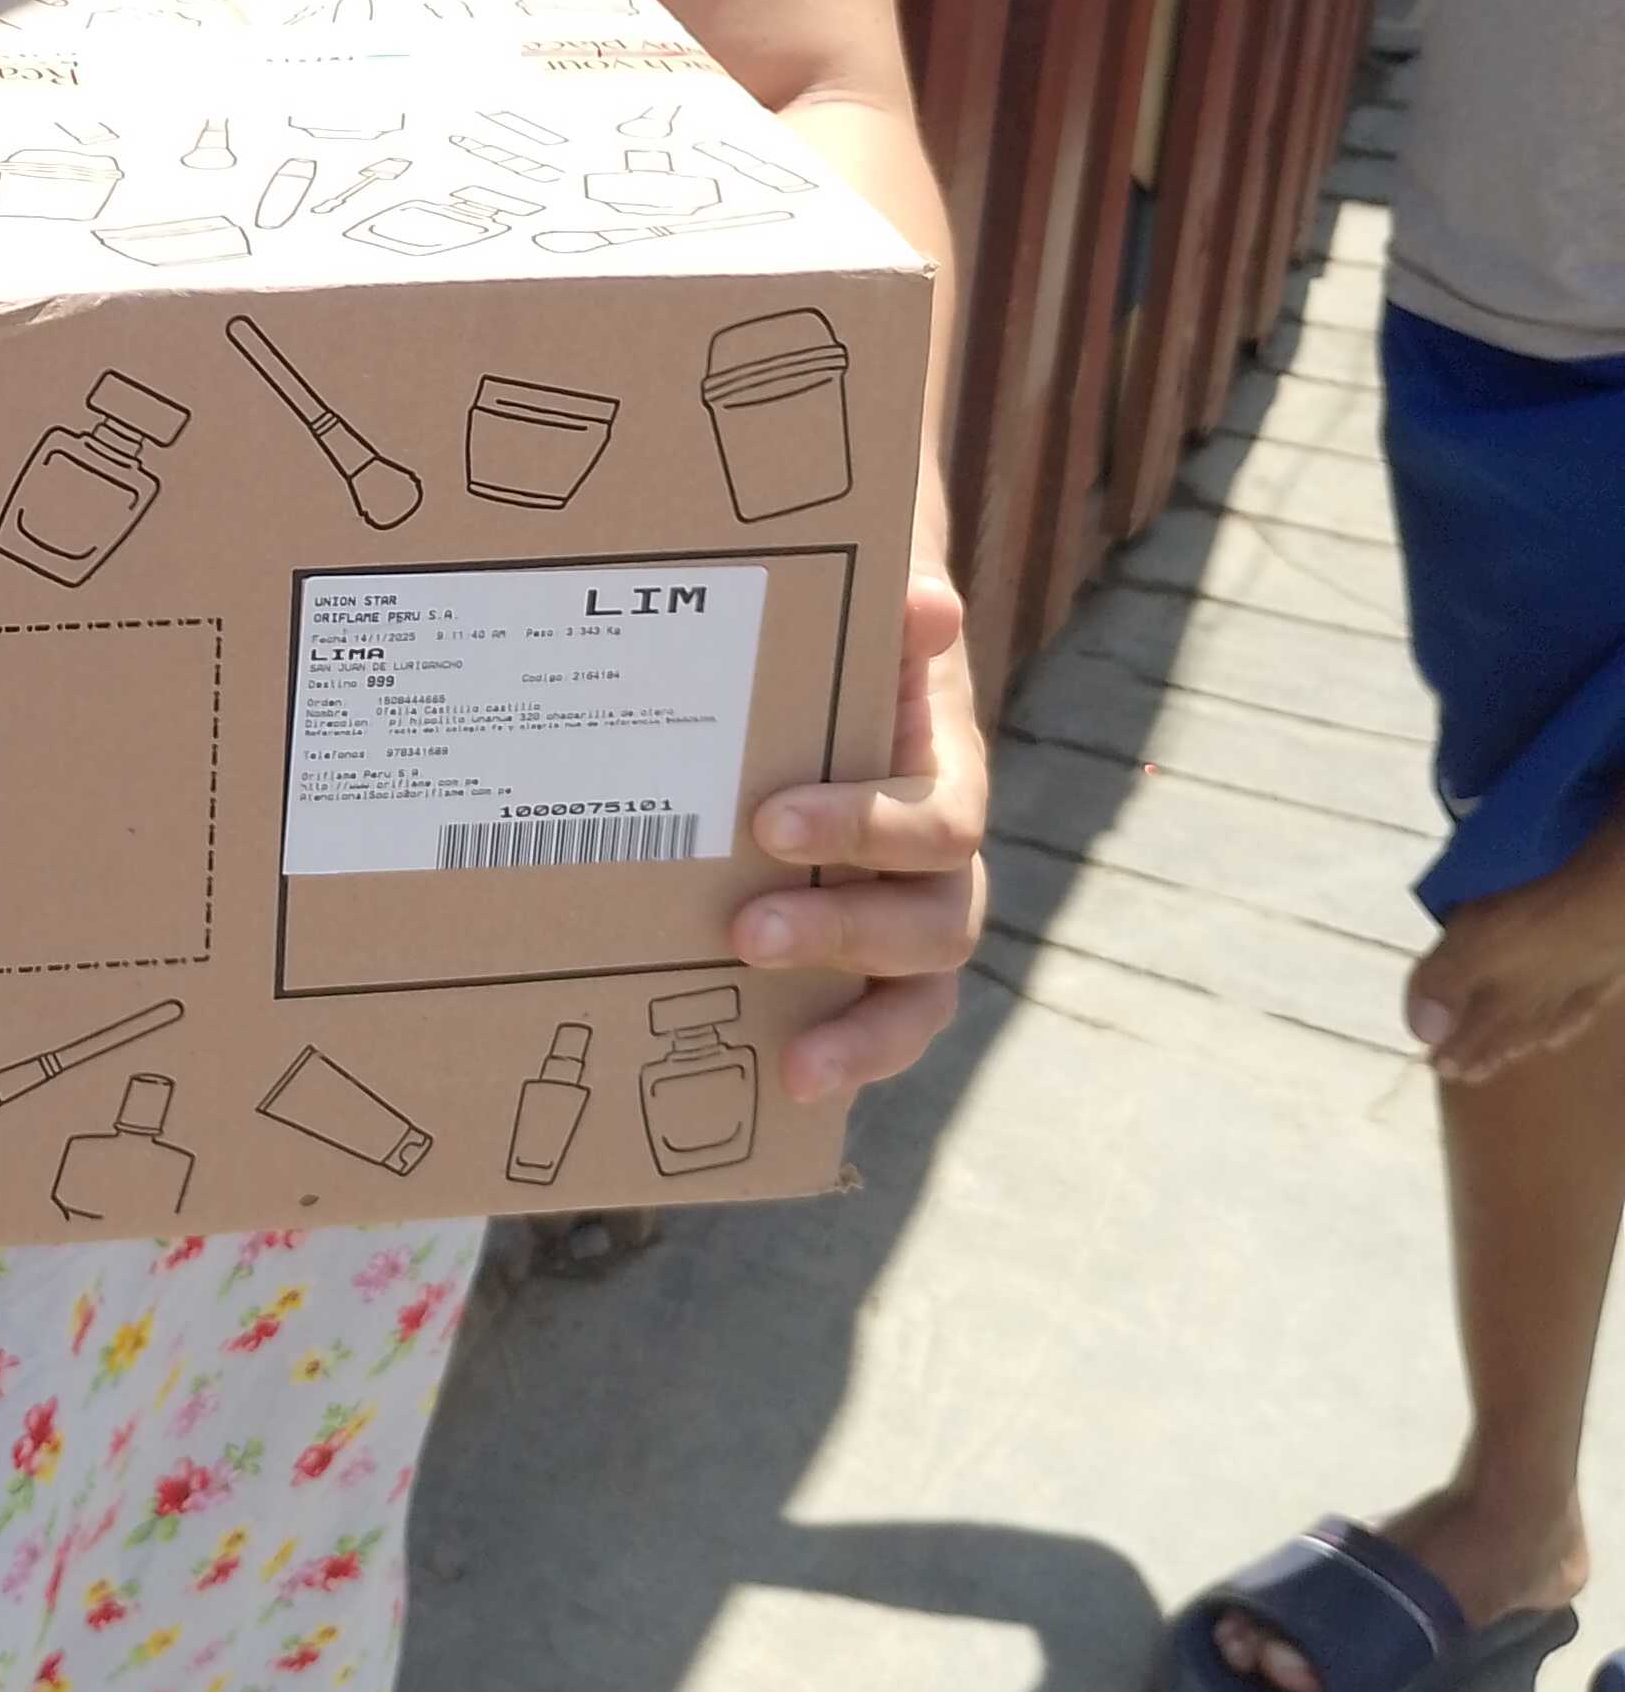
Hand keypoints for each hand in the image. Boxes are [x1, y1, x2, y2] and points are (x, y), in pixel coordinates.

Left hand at [733, 570, 989, 1100]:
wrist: (844, 686)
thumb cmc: (850, 664)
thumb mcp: (866, 631)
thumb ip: (894, 622)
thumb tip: (927, 603)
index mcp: (947, 781)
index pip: (936, 822)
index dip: (864, 829)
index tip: (768, 824)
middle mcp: (942, 868)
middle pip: (932, 926)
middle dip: (843, 935)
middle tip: (745, 934)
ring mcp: (910, 928)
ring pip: (920, 1000)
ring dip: (862, 1038)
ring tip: (794, 1065)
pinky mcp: (871, 975)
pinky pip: (877, 1032)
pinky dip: (844, 1063)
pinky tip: (779, 1088)